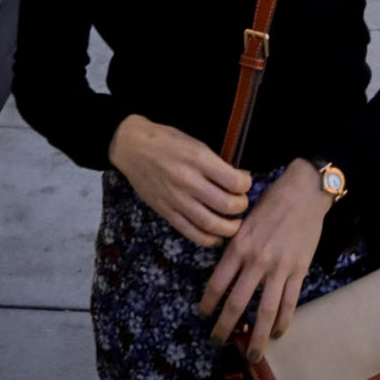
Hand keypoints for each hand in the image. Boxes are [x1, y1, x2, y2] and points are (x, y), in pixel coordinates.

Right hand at [108, 116, 250, 246]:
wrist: (132, 148)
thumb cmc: (167, 141)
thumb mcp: (195, 143)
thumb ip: (215, 163)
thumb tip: (238, 179)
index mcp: (199, 159)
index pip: (234, 181)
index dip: (246, 185)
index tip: (245, 183)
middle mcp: (189, 181)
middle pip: (226, 205)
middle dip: (241, 207)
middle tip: (241, 203)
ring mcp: (176, 200)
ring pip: (211, 224)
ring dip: (229, 228)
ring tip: (234, 223)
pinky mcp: (166, 212)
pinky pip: (191, 233)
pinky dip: (208, 239)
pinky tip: (216, 236)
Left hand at [199, 158, 330, 363]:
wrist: (303, 192)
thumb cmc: (272, 201)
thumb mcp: (245, 220)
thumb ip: (236, 246)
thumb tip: (226, 273)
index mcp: (239, 245)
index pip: (217, 282)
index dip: (208, 303)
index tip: (204, 315)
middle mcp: (256, 260)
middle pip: (237, 303)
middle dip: (225, 327)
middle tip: (217, 341)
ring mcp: (279, 268)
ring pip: (264, 311)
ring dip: (257, 337)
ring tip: (252, 354)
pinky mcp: (298, 271)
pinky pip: (288, 304)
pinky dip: (282, 322)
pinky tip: (277, 333)